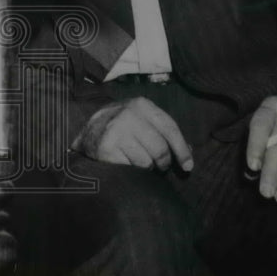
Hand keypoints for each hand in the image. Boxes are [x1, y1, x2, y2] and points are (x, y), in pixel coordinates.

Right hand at [74, 96, 192, 171]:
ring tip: (135, 159)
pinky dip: (131, 170)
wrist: (88, 132)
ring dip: (145, 167)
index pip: (169, 129)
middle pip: (160, 149)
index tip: (188, 166)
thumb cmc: (123, 128)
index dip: (182, 150)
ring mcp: (116, 130)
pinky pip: (131, 169)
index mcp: (141, 105)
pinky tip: (123, 161)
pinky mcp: (106, 147)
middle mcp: (129, 114)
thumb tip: (189, 155)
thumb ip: (164, 133)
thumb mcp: (143, 121)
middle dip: (162, 163)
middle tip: (157, 165)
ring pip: (147, 162)